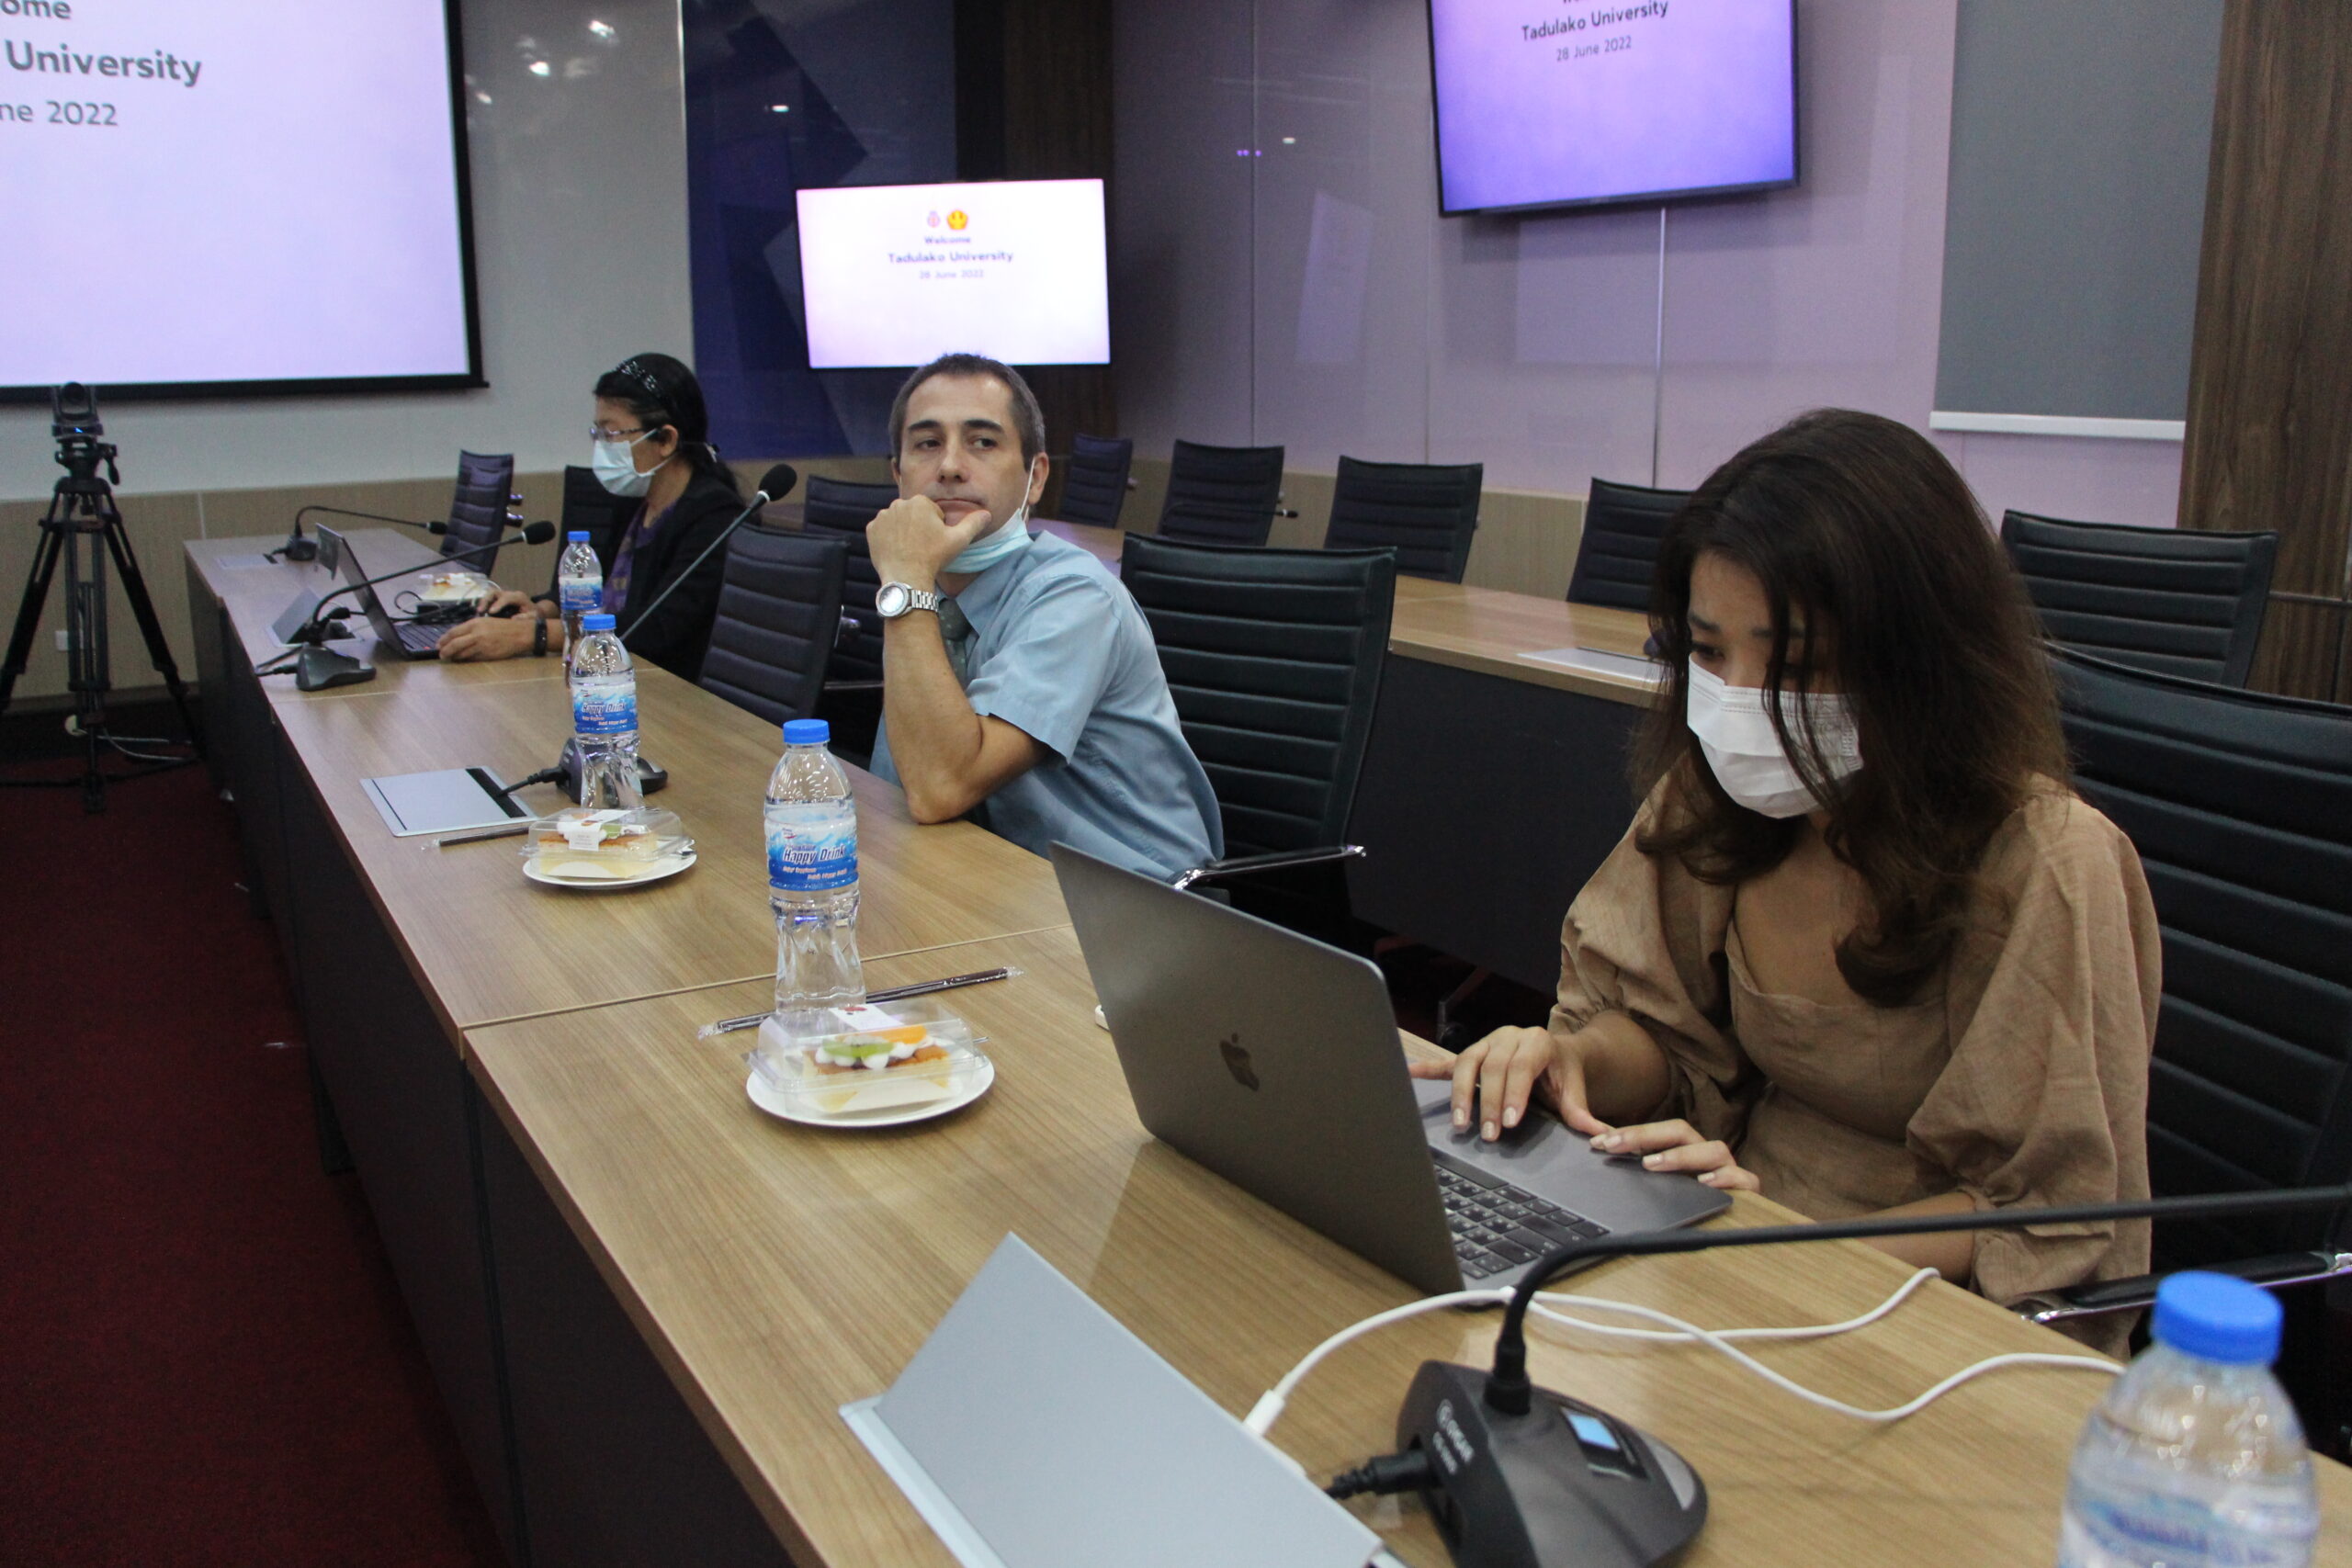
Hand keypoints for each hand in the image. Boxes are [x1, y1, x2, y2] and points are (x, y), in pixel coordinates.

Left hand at [435, 612, 541, 661]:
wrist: (521, 633)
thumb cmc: (504, 627)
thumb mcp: (486, 622)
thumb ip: (472, 628)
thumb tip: (458, 637)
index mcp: (475, 624)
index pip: (453, 632)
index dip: (443, 640)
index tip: (439, 644)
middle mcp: (476, 634)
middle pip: (454, 644)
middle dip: (445, 651)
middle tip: (441, 655)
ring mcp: (482, 645)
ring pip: (462, 653)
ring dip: (454, 657)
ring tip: (451, 658)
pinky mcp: (487, 655)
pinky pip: (472, 658)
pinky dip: (466, 659)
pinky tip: (463, 660)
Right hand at [475, 588, 544, 618]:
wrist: (535, 611)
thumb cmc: (535, 614)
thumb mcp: (535, 616)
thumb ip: (527, 617)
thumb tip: (514, 619)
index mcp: (519, 597)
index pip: (507, 597)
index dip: (498, 604)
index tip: (491, 612)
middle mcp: (509, 594)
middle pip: (495, 592)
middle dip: (486, 600)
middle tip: (480, 610)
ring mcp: (503, 596)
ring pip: (490, 594)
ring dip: (483, 602)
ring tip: (478, 612)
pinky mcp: (499, 600)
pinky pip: (489, 599)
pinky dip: (484, 605)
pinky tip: (480, 613)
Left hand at [866, 495, 990, 589]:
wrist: (906, 578)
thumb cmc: (933, 558)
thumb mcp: (958, 540)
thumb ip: (973, 523)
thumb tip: (987, 513)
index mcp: (920, 502)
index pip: (931, 511)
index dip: (936, 527)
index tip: (934, 541)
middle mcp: (898, 504)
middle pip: (913, 514)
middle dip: (919, 526)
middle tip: (923, 546)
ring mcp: (882, 516)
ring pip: (898, 521)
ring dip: (903, 531)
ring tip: (910, 549)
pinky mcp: (871, 529)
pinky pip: (883, 530)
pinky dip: (888, 538)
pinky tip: (896, 550)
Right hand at [1408, 1025, 1611, 1142]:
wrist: (1555, 1051)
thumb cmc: (1562, 1072)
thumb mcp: (1574, 1090)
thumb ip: (1582, 1113)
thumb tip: (1601, 1136)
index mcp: (1537, 1041)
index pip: (1522, 1065)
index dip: (1514, 1093)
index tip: (1510, 1121)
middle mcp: (1510, 1036)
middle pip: (1493, 1067)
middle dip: (1489, 1102)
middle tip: (1488, 1134)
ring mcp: (1487, 1042)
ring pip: (1468, 1062)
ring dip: (1460, 1093)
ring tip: (1460, 1123)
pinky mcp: (1473, 1053)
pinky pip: (1448, 1061)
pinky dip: (1429, 1068)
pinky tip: (1411, 1072)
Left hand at [1591, 1119, 1759, 1192]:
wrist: (1735, 1221)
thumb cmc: (1688, 1197)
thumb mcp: (1656, 1180)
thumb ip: (1632, 1165)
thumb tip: (1599, 1148)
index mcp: (1684, 1147)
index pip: (1657, 1131)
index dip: (1629, 1133)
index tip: (1599, 1143)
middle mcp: (1704, 1153)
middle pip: (1680, 1131)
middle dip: (1645, 1136)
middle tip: (1615, 1145)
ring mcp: (1727, 1168)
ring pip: (1713, 1149)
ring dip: (1681, 1155)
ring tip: (1652, 1164)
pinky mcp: (1746, 1187)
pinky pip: (1744, 1179)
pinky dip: (1725, 1178)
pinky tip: (1705, 1184)